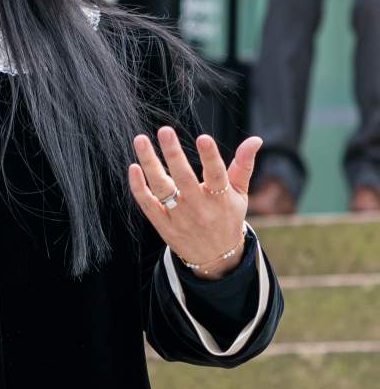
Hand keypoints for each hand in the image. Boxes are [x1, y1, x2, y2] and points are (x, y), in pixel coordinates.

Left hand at [129, 129, 261, 278]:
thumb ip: (243, 165)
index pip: (216, 175)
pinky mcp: (163, 224)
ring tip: (140, 140)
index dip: (210, 157)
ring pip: (162, 188)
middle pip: (184, 178)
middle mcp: (199, 208)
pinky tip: (133, 167)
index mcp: (221, 198)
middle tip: (164, 130)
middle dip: (174, 154)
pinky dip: (138, 187)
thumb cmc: (227, 217)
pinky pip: (147, 203)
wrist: (216, 257)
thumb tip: (255, 139)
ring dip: (150, 163)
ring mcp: (179, 217)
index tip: (203, 138)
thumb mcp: (240, 194)